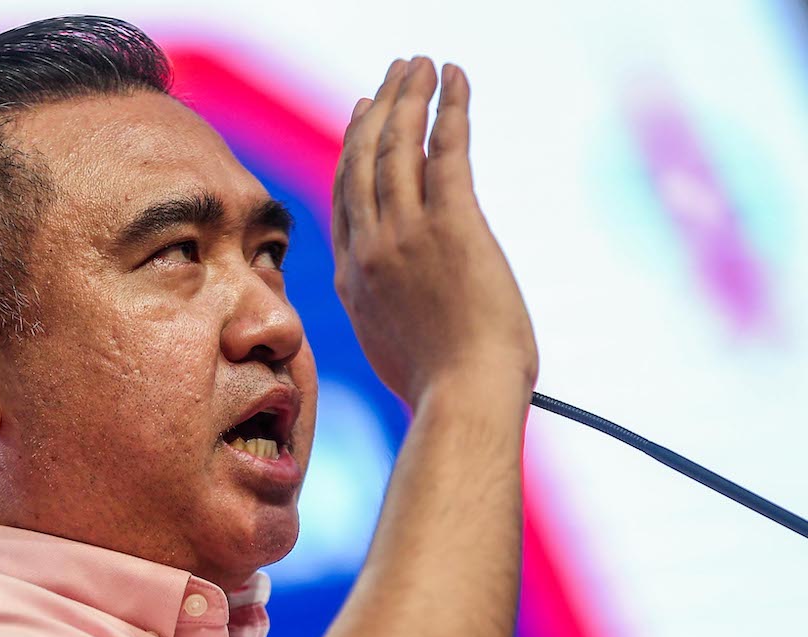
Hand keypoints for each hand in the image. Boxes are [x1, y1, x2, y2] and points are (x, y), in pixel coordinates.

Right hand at [332, 57, 537, 406]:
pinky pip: (445, 149)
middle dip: (376, 111)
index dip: (352, 150)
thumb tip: (393, 300)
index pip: (345, 197)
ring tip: (420, 64)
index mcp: (352, 276)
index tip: (363, 117)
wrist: (463, 399)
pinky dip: (448, 107)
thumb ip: (381, 306)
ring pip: (397, 146)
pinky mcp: (451, 225)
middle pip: (362, 161)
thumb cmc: (438, 385)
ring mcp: (406, 234)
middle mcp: (369, 247)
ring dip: (407, 97)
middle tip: (393, 76)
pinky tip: (453, 77)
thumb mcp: (388, 344)